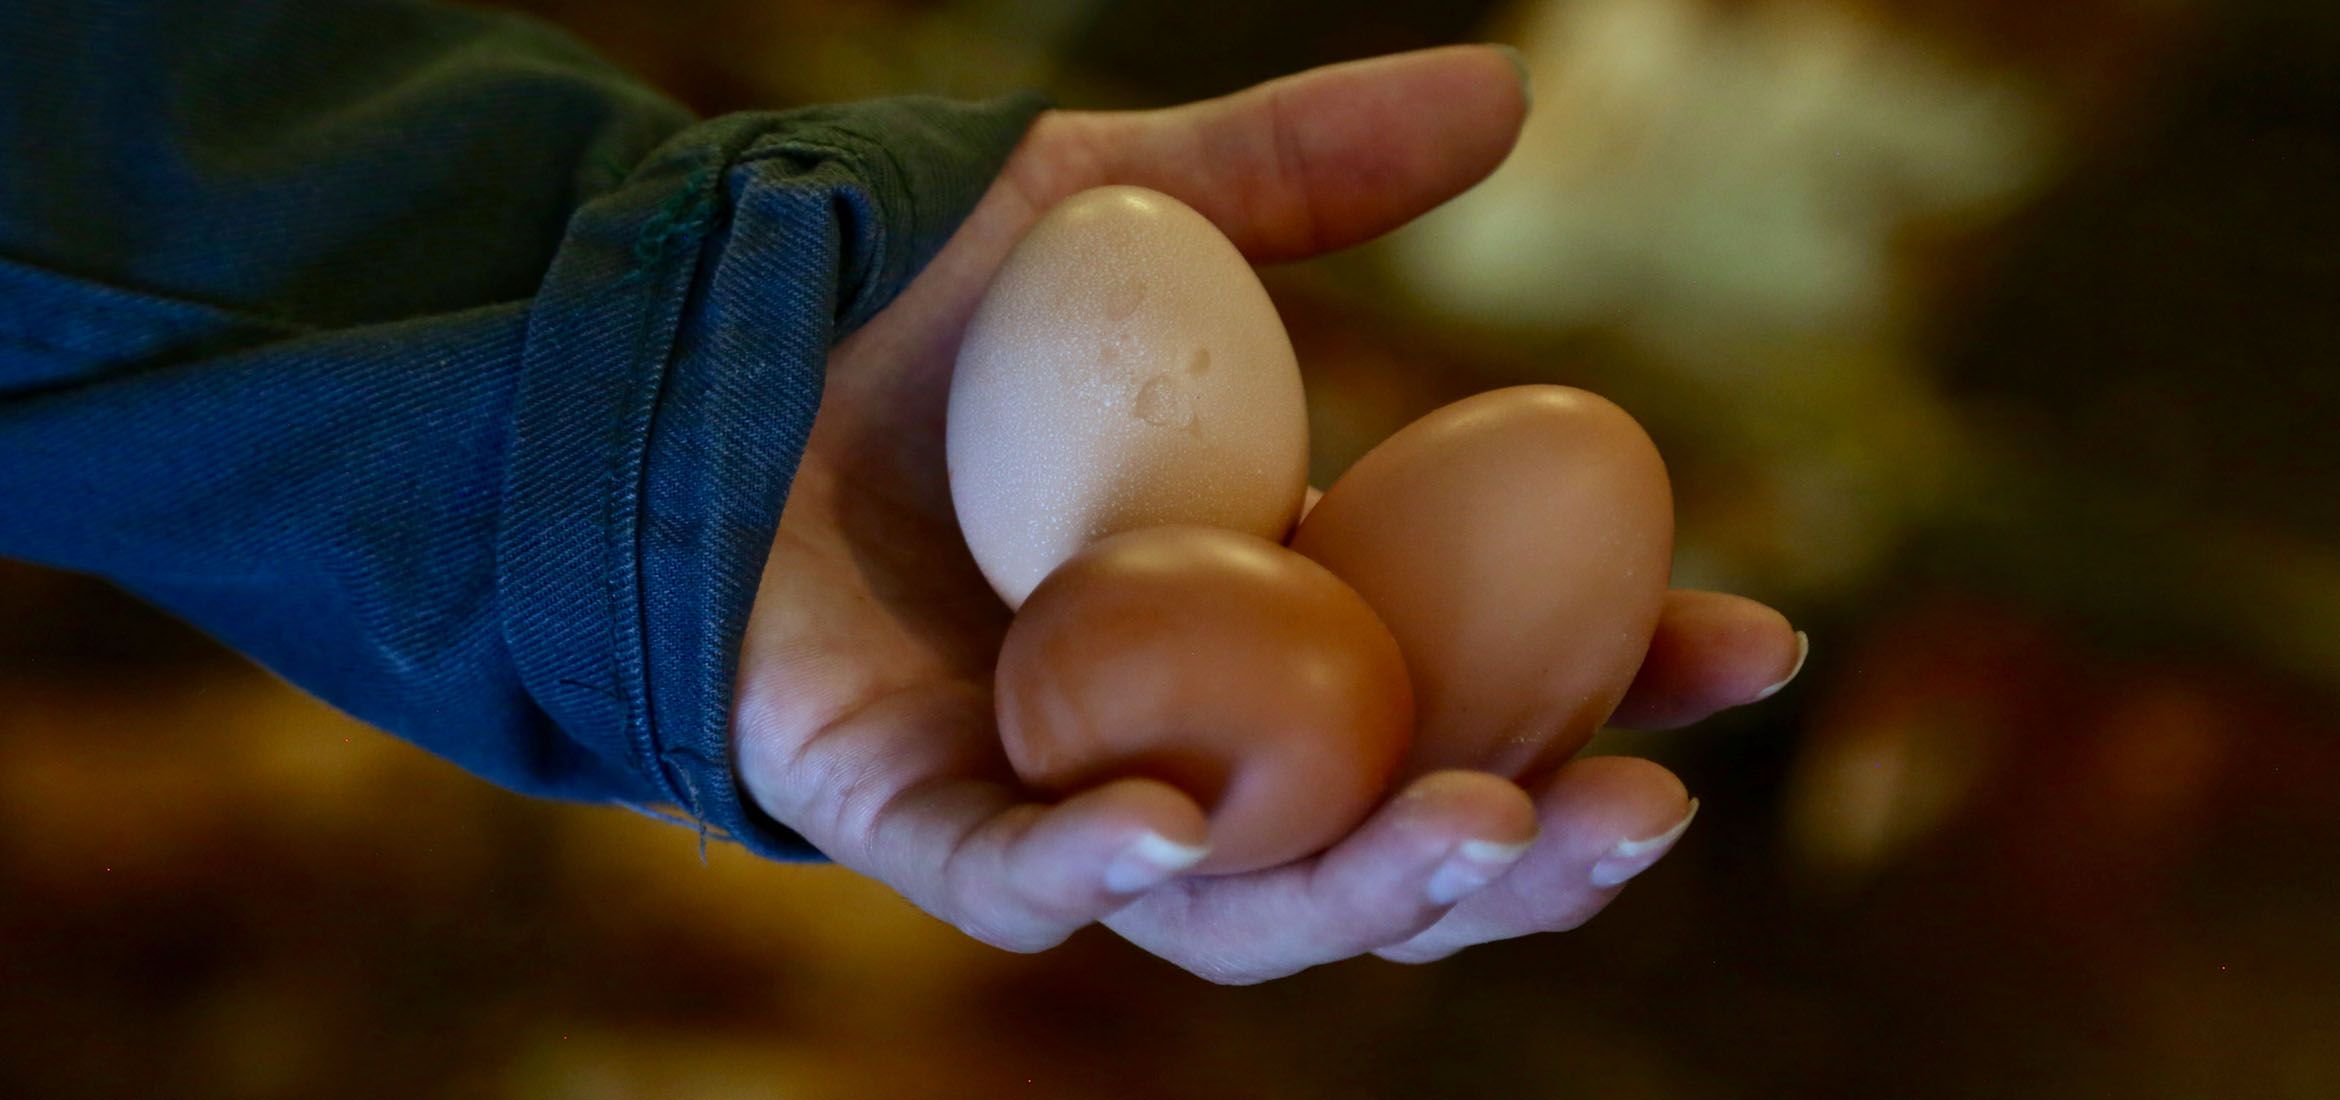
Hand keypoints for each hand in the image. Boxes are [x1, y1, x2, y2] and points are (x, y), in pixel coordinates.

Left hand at [730, 46, 1807, 983]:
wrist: (695, 331)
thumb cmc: (921, 291)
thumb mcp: (1128, 206)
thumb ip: (1304, 170)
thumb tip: (1516, 93)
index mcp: (1272, 612)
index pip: (1477, 676)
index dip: (1620, 679)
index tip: (1749, 644)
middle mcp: (1191, 726)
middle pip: (1388, 832)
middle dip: (1532, 852)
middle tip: (1649, 811)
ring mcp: (1060, 785)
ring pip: (1242, 906)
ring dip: (1373, 894)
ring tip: (1492, 830)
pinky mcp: (910, 816)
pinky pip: (1018, 884)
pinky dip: (1106, 869)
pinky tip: (1187, 828)